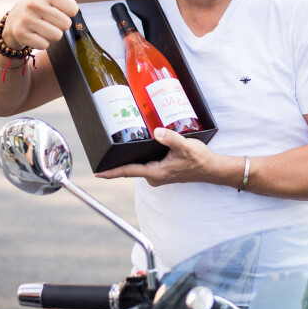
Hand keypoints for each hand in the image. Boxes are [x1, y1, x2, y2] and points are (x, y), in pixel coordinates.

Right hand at [2, 0, 78, 49]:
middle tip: (48, 19)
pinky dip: (42, 42)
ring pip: (57, 35)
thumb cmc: (39, 3)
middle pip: (66, 24)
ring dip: (52, 34)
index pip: (74, 10)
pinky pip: (45, 45)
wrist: (14, 21)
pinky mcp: (22, 34)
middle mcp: (35, 3)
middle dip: (60, 24)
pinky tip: (35, 34)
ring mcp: (27, 19)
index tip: (56, 8)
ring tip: (42, 26)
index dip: (68, 11)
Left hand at [95, 127, 218, 186]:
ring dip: (129, 159)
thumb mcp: (185, 146)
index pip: (129, 172)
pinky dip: (139, 158)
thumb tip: (157, 132)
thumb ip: (170, 138)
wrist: (209, 168)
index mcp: (156, 172)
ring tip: (117, 148)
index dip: (112, 172)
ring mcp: (157, 174)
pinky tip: (137, 147)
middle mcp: (154, 176)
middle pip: (130, 168)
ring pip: (138, 166)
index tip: (98, 173)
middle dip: (116, 163)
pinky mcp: (161, 171)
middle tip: (102, 153)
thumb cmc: (198, 159)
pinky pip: (145, 164)